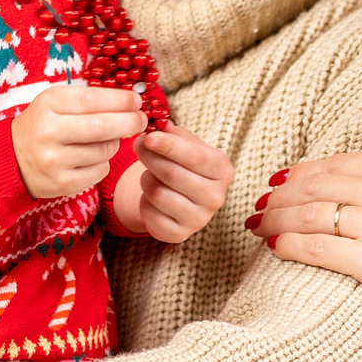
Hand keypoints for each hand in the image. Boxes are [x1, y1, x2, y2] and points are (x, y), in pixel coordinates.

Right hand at [13, 86, 148, 199]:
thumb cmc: (43, 125)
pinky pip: (100, 170)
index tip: (137, 100)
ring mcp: (54, 161)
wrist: (11, 159)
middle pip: (103, 127)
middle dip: (130, 121)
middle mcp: (49, 132)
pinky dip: (104, 162)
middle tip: (141, 120)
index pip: (93, 100)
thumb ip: (88, 99)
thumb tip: (130, 101)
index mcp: (48, 104)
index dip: (121, 100)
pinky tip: (92, 157)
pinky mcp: (62, 183)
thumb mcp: (55, 103)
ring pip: (105, 150)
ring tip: (104, 139)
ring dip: (114, 143)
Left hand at [113, 125, 231, 242]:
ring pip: (158, 194)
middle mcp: (216, 197)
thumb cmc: (186, 167)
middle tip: (139, 145)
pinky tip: (150, 197)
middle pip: (173, 174)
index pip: (195, 157)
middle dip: (150, 157)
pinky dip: (145, 203)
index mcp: (222, 170)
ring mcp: (200, 219)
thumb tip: (164, 126)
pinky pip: (152, 216)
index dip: (169, 146)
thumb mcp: (187, 146)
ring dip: (146, 180)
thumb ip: (177, 135)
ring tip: (149, 174)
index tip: (148, 136)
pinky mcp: (180, 235)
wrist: (183, 200)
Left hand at [247, 98, 361, 342]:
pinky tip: (275, 247)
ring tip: (259, 226)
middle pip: (314, 187)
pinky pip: (316, 248)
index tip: (279, 183)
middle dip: (279, 196)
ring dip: (274, 219)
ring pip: (308, 215)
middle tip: (258, 206)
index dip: (300, 174)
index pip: (335, 164)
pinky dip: (288, 246)